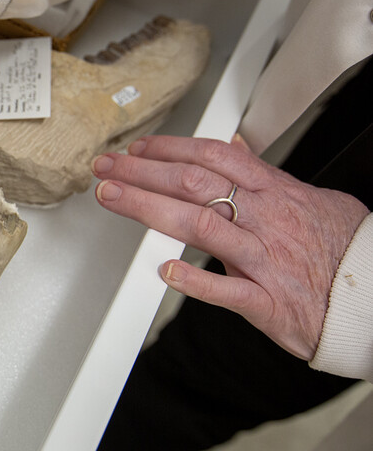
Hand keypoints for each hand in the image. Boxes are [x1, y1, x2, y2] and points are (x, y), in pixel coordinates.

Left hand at [92, 134, 368, 359]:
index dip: (170, 149)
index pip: (213, 158)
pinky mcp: (269, 302)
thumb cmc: (344, 252)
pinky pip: (228, 291)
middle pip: (195, 184)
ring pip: (202, 225)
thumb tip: (237, 149)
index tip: (137, 148)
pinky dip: (196, 280)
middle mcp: (267, 222)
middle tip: (106, 168)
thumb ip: (268, 177)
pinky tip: (165, 270)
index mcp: (276, 194)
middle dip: (144, 172)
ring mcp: (266, 261)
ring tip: (113, 198)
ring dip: (150, 209)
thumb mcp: (312, 199)